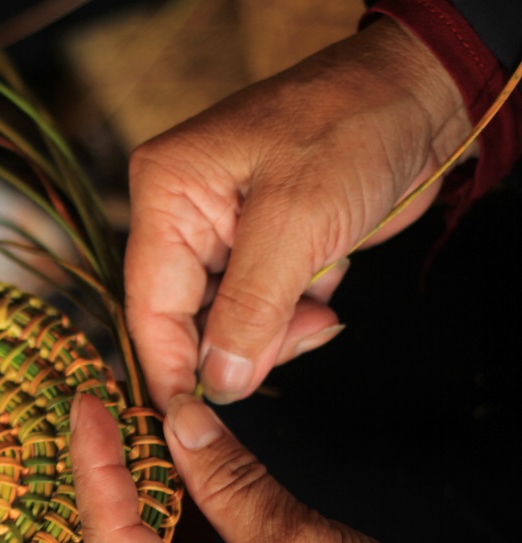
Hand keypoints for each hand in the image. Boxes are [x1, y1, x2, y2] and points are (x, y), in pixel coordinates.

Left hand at [68, 392, 475, 542]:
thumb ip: (225, 480)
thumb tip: (180, 418)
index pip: (113, 542)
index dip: (97, 465)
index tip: (89, 405)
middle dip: (116, 475)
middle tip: (108, 406)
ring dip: (151, 492)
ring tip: (139, 425)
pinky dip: (182, 518)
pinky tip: (177, 467)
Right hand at [125, 17, 470, 406]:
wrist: (419, 96)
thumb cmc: (350, 130)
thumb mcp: (295, 222)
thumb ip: (249, 309)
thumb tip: (219, 384)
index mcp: (166, 192)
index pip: (150, 299)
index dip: (168, 363)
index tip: (185, 419)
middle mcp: (185, 214)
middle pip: (188, 315)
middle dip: (238, 343)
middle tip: (290, 345)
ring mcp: (226, 231)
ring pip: (229, 319)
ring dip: (275, 331)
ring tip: (318, 314)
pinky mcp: (266, 246)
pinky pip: (264, 307)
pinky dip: (296, 315)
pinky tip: (325, 291)